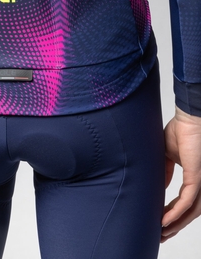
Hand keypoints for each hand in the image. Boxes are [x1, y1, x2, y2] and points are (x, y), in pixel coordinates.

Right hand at [162, 106, 200, 241]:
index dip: (171, 214)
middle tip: (159, 236)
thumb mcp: (168, 156)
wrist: (188, 118)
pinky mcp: (198, 178)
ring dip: (175, 224)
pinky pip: (188, 201)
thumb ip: (165, 172)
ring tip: (160, 232)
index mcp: (194, 178)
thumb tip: (159, 186)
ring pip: (190, 211)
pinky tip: (164, 220)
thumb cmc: (182, 131)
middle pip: (189, 212)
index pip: (184, 202)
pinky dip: (176, 213)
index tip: (158, 222)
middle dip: (173, 225)